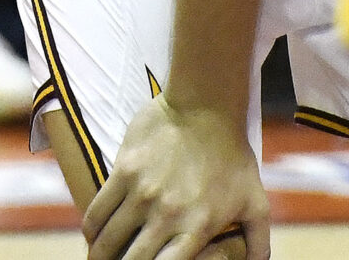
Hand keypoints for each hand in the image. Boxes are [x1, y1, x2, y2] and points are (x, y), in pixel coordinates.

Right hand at [85, 95, 270, 259]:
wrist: (206, 105)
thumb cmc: (232, 155)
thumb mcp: (255, 202)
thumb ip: (257, 241)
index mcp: (197, 227)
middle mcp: (167, 215)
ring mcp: (142, 192)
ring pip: (109, 239)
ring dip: (100, 254)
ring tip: (98, 259)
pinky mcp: (124, 170)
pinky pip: (99, 209)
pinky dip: (92, 228)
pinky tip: (91, 235)